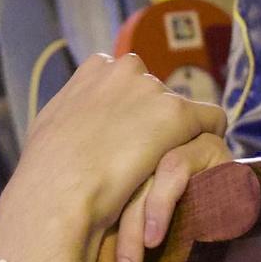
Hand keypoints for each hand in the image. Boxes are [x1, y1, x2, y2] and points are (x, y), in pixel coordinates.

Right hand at [0, 55, 224, 261]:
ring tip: (169, 168)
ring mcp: (152, 89)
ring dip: (179, 134)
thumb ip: (75, 110)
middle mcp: (125, 69)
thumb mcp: (52, 125)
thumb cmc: (48, 171)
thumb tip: (82, 117)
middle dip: (155, 120)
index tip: (129, 136)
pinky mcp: (177, 114)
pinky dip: (212, 137)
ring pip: (182, 108)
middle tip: (148, 157)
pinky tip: (202, 163)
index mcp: (96, 69)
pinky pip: (212, 119)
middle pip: (156, 92)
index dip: (131, 109)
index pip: (127, 78)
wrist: (59, 192)